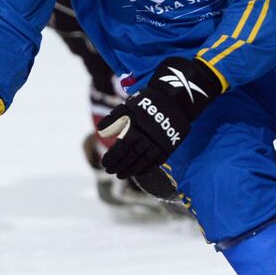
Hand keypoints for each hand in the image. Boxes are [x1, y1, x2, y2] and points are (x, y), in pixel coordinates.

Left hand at [96, 57, 220, 178]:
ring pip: (143, 162)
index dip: (112, 158)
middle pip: (131, 157)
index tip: (105, 164)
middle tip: (111, 172)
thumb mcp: (128, 105)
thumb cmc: (148, 101)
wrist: (175, 98)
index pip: (120, 148)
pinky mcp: (169, 146)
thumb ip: (113, 119)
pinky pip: (157, 161)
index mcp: (135, 127)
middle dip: (119, 166)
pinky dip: (147, 168)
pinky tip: (139, 172)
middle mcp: (146, 138)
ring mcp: (159, 143)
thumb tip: (100, 131)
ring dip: (131, 170)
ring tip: (122, 175)